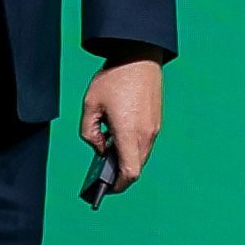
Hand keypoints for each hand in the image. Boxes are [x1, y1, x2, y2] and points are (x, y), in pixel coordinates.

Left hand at [80, 56, 163, 193]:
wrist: (139, 56)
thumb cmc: (114, 79)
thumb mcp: (90, 105)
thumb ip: (89, 133)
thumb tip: (99, 148)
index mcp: (129, 133)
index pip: (129, 173)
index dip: (118, 186)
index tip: (105, 188)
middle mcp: (146, 135)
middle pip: (135, 167)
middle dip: (118, 173)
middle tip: (101, 172)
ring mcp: (154, 128)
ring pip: (140, 156)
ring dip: (125, 158)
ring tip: (107, 151)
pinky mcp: (156, 121)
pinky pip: (144, 143)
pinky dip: (131, 146)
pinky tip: (117, 136)